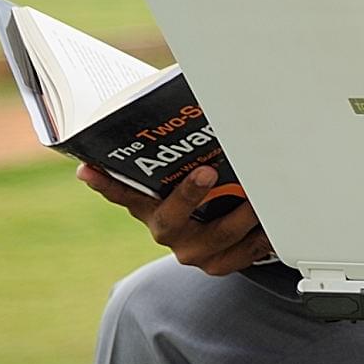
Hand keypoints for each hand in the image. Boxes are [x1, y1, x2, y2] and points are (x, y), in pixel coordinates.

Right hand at [77, 163, 272, 275]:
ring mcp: (195, 252)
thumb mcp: (181, 179)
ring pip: (217, 236)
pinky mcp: (222, 264)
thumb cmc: (201, 200)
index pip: (120, 193)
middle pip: (170, 218)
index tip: (90, 168)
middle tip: (206, 171)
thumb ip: (180, 155)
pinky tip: (273, 224)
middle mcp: (168, 231)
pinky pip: (245, 252)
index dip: (104, 183)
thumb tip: (188, 100)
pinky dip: (261, 236)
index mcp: (150, 208)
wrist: (216, 245)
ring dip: (239, 216)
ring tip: (257, 197)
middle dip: (188, 194)